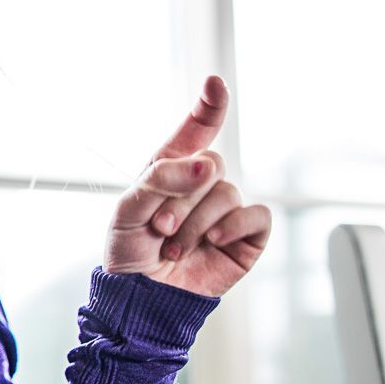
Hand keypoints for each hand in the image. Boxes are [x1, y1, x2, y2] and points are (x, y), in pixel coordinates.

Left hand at [102, 75, 270, 297]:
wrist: (142, 300)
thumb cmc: (130, 253)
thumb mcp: (128, 210)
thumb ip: (161, 178)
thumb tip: (207, 164)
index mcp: (170, 171)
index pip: (194, 132)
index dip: (208, 108)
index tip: (215, 82)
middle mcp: (201, 186)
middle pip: (211, 164)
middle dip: (182, 197)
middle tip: (160, 227)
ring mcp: (225, 210)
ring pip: (228, 193)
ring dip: (197, 223)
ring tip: (173, 247)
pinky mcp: (247, 236)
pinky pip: (256, 215)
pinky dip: (232, 227)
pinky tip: (212, 243)